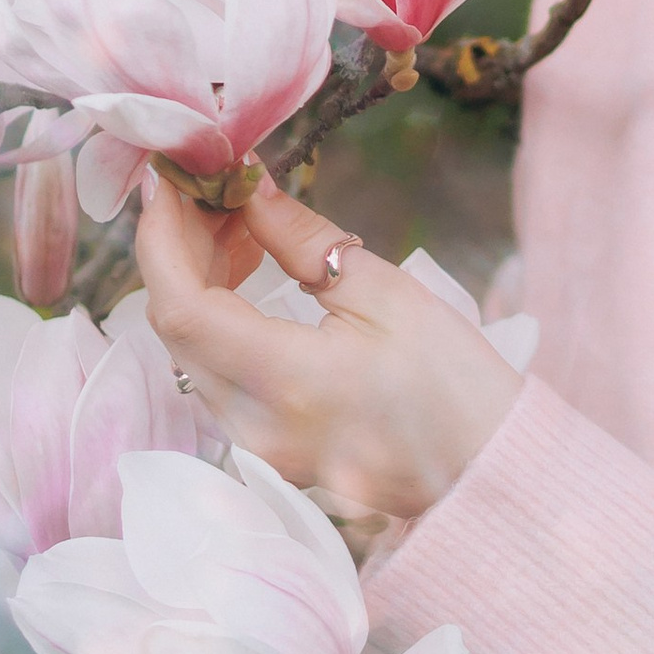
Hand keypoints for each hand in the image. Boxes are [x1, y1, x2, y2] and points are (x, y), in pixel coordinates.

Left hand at [133, 170, 521, 520]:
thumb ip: (307, 241)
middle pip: (175, 328)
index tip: (173, 180)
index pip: (181, 306)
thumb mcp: (391, 294)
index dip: (162, 237)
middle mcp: (254, 426)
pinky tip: (249, 280)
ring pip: (190, 353)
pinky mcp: (268, 452)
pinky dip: (220, 321)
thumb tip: (251, 190)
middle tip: (214, 190)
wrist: (491, 473)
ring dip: (197, 282)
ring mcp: (256, 447)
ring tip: (239, 225)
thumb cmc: (458, 386)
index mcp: (286, 382)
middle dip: (178, 249)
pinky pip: (217, 377)